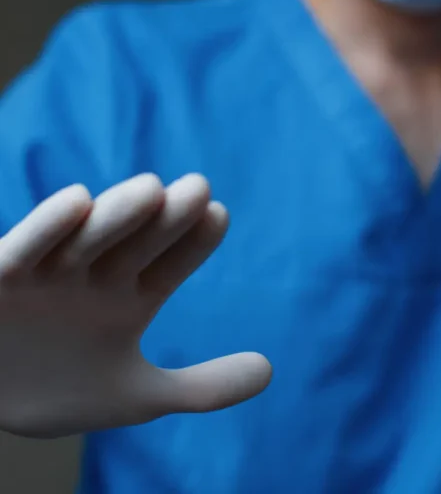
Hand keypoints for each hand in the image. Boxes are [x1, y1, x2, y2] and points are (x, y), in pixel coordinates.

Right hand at [0, 174, 271, 438]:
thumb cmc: (58, 387)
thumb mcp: (135, 396)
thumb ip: (204, 387)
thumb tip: (271, 369)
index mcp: (129, 296)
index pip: (171, 262)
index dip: (194, 241)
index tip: (219, 215)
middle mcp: (94, 277)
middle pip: (137, 240)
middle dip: (166, 217)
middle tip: (198, 188)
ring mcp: (48, 276)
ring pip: (87, 238)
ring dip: (117, 214)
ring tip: (151, 191)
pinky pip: (22, 250)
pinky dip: (45, 229)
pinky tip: (76, 202)